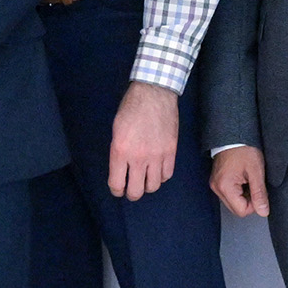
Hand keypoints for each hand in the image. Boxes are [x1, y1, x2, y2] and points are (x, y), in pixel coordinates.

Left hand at [108, 82, 179, 199]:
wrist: (154, 94)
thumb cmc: (131, 108)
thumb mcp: (116, 130)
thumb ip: (118, 152)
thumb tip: (121, 169)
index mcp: (120, 151)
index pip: (117, 184)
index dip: (116, 190)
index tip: (118, 189)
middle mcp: (138, 158)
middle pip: (136, 191)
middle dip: (132, 193)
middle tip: (131, 189)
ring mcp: (157, 156)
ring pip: (154, 186)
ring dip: (147, 185)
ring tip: (145, 179)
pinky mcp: (171, 152)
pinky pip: (167, 175)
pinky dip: (161, 176)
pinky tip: (157, 170)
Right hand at [210, 145, 268, 217]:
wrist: (234, 135)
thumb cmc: (244, 149)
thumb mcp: (256, 172)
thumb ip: (259, 194)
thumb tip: (263, 212)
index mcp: (225, 187)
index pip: (242, 211)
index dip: (254, 204)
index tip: (259, 190)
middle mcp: (217, 188)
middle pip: (236, 208)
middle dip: (248, 200)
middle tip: (254, 183)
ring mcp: (215, 184)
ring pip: (233, 202)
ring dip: (244, 195)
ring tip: (248, 179)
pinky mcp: (217, 181)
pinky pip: (229, 194)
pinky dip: (238, 189)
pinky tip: (242, 178)